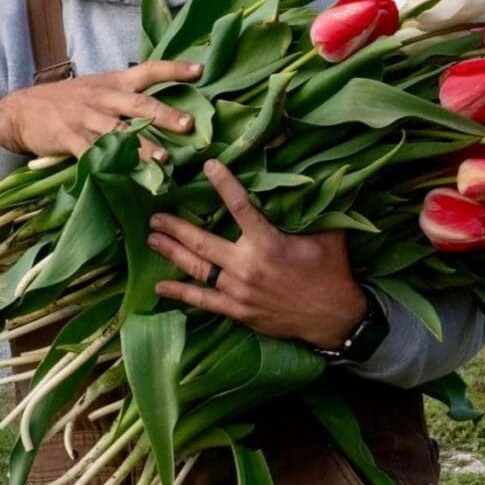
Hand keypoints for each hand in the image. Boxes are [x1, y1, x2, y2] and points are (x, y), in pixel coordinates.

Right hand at [0, 59, 202, 158]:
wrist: (21, 109)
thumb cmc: (69, 100)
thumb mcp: (98, 87)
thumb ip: (126, 94)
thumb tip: (165, 105)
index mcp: (113, 82)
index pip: (149, 70)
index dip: (174, 69)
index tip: (200, 70)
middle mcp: (103, 97)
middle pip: (139, 104)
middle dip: (165, 115)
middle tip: (190, 125)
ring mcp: (85, 118)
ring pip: (119, 132)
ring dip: (143, 147)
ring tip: (164, 160)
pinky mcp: (69, 138)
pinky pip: (91, 152)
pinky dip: (108, 164)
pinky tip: (124, 176)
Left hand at [148, 160, 368, 350]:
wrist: (332, 317)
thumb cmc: (330, 270)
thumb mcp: (328, 233)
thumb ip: (315, 206)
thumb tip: (316, 175)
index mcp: (268, 243)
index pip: (239, 206)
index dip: (223, 184)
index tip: (208, 166)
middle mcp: (247, 266)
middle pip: (202, 242)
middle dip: (176, 227)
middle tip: (155, 216)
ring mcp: (238, 291)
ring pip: (197, 269)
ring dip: (172, 253)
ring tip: (151, 239)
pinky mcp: (237, 311)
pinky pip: (203, 301)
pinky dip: (180, 293)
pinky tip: (160, 286)